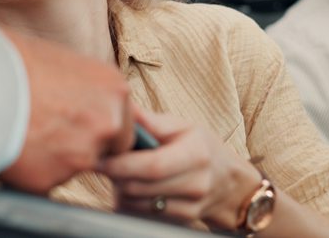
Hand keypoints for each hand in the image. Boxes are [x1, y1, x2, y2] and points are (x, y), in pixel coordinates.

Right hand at [0, 29, 134, 193]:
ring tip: (25, 129)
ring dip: (55, 156)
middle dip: (84, 145)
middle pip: (107, 149)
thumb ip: (86, 89)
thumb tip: (86, 102)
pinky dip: (31, 168)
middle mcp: (108, 123)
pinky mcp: (52, 180)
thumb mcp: (64, 63)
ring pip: (74, 165)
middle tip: (51, 130)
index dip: (97, 126)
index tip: (76, 121)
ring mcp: (82, 155)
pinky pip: (45, 179)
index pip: (122, 124)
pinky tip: (14, 143)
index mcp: (114, 89)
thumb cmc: (14, 61)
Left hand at [99, 108, 259, 228]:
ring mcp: (190, 207)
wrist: (228, 183)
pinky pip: (142, 215)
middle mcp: (196, 184)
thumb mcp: (184, 127)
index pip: (153, 166)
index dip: (121, 164)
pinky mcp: (181, 221)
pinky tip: (132, 187)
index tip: (99, 159)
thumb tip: (123, 108)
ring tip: (120, 173)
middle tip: (103, 163)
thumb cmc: (201, 147)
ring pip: (137, 204)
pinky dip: (129, 202)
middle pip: (140, 187)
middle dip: (115, 176)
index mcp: (196, 154)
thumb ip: (152, 121)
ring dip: (120, 189)